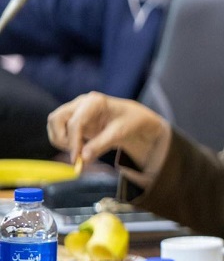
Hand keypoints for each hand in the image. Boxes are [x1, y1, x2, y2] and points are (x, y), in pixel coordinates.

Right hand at [47, 91, 170, 166]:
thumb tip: (83, 159)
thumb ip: (101, 145)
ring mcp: (75, 109)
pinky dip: (64, 141)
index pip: (75, 122)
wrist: (133, 117)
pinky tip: (79, 148)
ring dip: (60, 140)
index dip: (73, 142)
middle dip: (61, 138)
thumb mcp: (120, 133)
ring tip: (79, 151)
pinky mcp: (73, 118)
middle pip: (56, 118)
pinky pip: (59, 129)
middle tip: (75, 154)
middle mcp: (81, 102)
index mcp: (95, 102)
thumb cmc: (129, 121)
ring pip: (54, 124)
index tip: (76, 158)